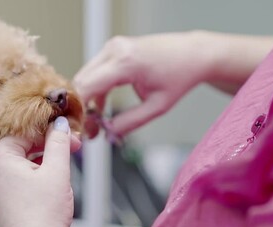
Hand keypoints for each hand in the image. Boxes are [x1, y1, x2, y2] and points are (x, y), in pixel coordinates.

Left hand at [0, 116, 79, 226]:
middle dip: (49, 146)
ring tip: (62, 169)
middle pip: (23, 145)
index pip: (27, 132)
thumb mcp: (57, 170)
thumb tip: (59, 123)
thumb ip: (58, 141)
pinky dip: (33, 173)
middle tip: (72, 148)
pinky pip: (15, 175)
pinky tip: (49, 180)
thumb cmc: (43, 216)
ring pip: (21, 160)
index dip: (52, 132)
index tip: (70, 135)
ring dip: (43, 160)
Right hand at [74, 31, 216, 137]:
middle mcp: (114, 50)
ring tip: (97, 121)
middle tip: (90, 129)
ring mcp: (113, 47)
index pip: (86, 86)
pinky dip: (95, 89)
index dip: (80, 109)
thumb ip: (130, 122)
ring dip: (87, 99)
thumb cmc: (179, 77)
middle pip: (81, 81)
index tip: (82, 129)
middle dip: (81, 107)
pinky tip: (102, 107)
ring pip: (85, 76)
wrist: (193, 54)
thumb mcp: (157, 106)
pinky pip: (95, 71)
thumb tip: (108, 133)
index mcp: (125, 62)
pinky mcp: (114, 49)